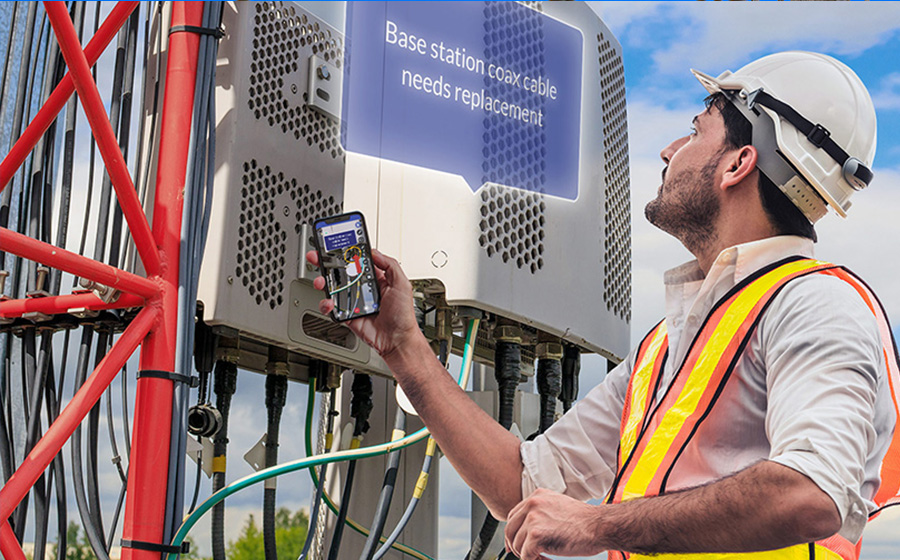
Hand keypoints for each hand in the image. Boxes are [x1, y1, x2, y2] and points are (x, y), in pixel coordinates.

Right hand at [306, 249, 422, 360]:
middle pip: (342, 272)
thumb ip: (390, 265)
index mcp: (376, 279)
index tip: (338, 245)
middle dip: (328, 263)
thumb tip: (375, 251)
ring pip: (333, 288)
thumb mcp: (402, 284)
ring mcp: (353, 301)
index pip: (359, 261)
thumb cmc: (403, 315)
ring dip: (323, 282)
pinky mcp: (347, 315)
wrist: (396, 340)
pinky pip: (332, 307)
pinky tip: (329, 302)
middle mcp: (363, 288)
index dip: (349, 253)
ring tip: (321, 280)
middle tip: (318, 257)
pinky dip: (326, 304)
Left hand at [504, 488, 605, 559]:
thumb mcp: (558, 507)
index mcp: (537, 496)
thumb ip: (542, 513)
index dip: (514, 532)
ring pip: (517, 545)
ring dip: (527, 555)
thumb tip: (529, 530)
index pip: (514, 515)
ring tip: (542, 558)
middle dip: (514, 546)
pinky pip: (525, 556)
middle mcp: (532, 504)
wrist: (600, 526)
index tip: (516, 543)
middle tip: (524, 555)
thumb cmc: (586, 521)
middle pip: (510, 529)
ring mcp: (533, 519)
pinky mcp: (536, 535)